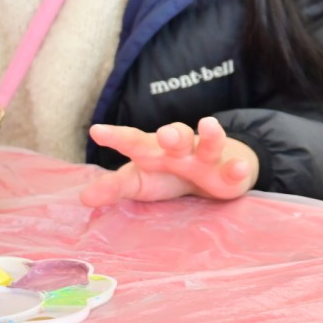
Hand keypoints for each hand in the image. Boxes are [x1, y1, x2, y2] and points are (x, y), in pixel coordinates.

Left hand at [80, 117, 260, 206]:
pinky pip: (234, 171)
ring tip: (210, 125)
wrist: (212, 171)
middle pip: (178, 137)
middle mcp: (181, 150)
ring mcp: (207, 160)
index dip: (117, 137)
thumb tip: (84, 198)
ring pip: (210, 145)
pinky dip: (238, 168)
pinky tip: (239, 167)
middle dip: (172, 134)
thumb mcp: (138, 183)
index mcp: (154, 151)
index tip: (97, 132)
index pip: (133, 141)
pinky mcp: (229, 175)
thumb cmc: (168, 175)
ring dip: (211, 135)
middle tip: (165, 133)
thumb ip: (114, 187)